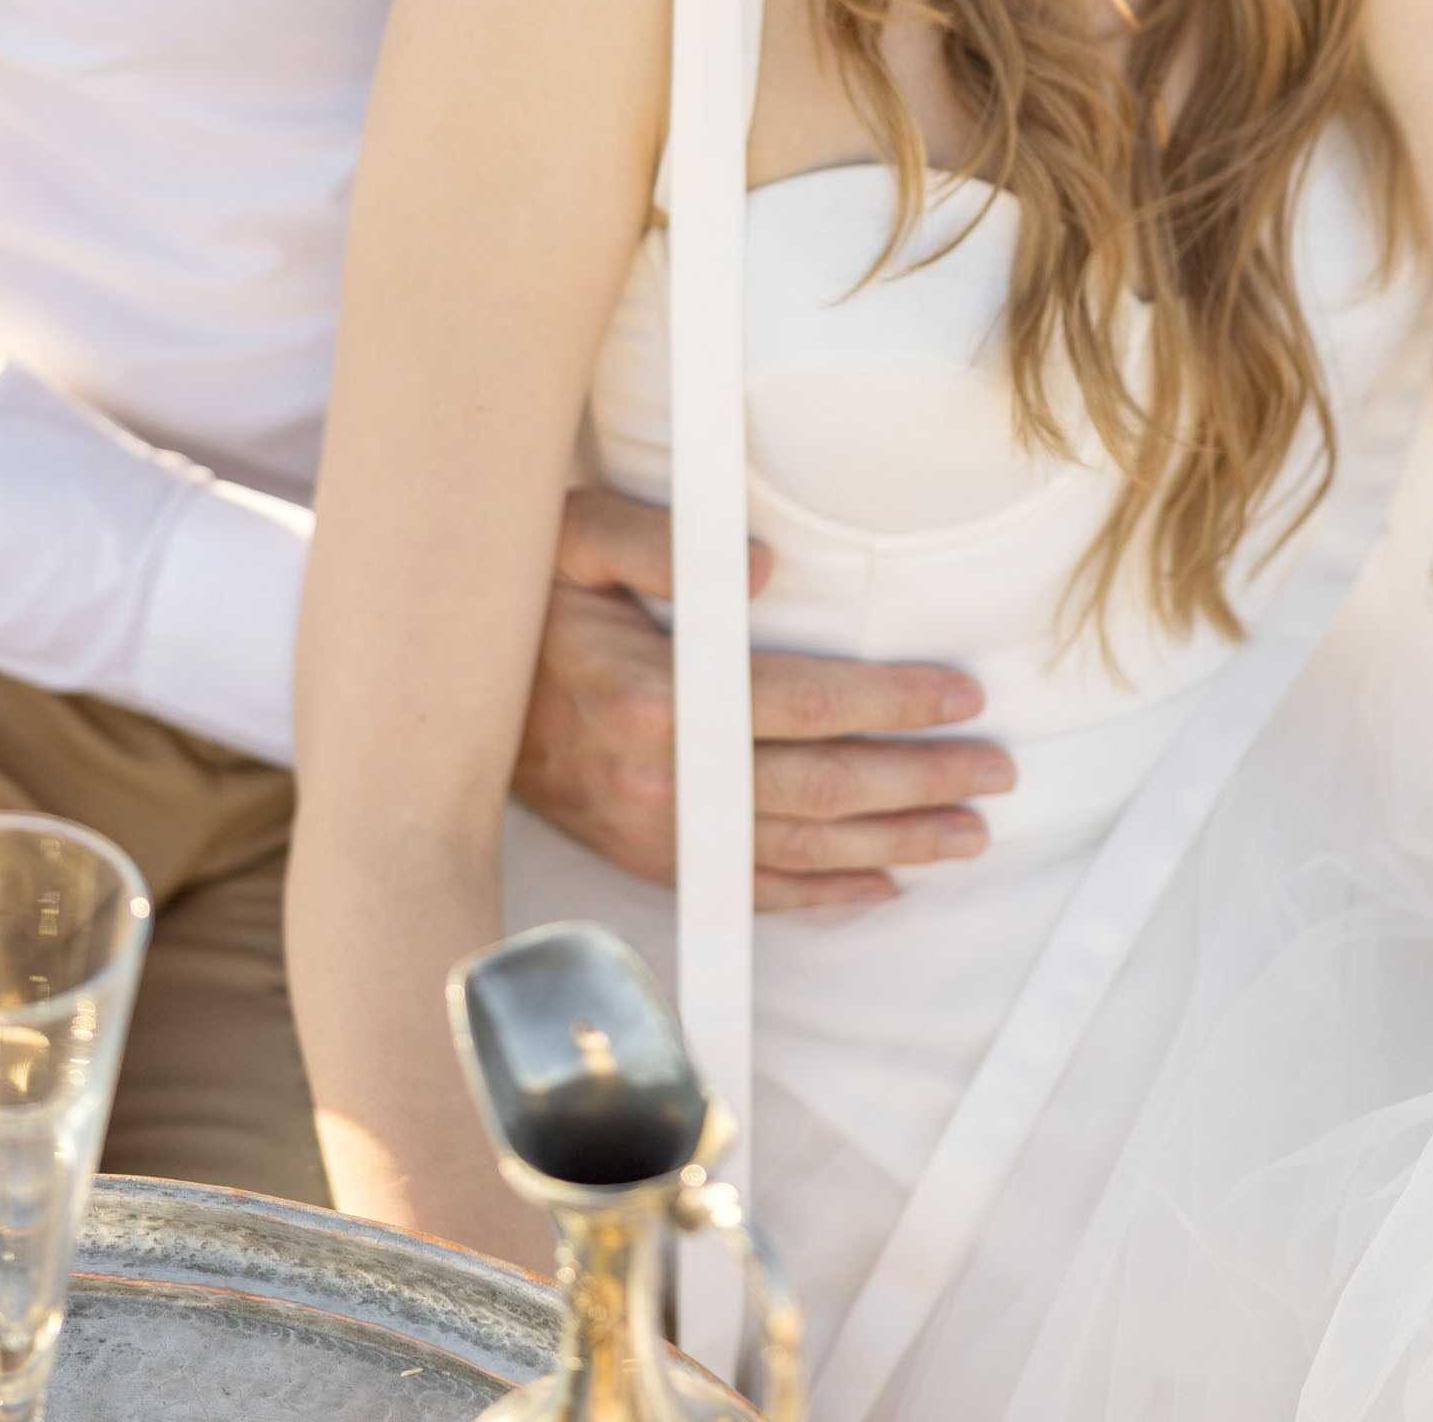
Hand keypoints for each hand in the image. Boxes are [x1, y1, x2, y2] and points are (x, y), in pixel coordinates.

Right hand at [512, 487, 1015, 912]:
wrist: (433, 701)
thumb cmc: (515, 600)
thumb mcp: (567, 536)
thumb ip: (656, 538)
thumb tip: (761, 567)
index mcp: (653, 692)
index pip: (805, 705)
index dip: (892, 703)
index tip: (961, 696)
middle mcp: (663, 777)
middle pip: (820, 789)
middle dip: (919, 783)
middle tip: (999, 775)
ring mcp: (654, 828)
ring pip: (797, 851)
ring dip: (892, 846)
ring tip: (968, 835)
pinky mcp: (642, 855)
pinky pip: (747, 888)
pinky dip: (819, 897)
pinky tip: (879, 888)